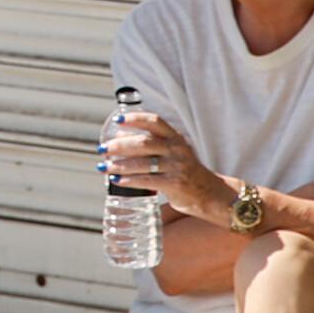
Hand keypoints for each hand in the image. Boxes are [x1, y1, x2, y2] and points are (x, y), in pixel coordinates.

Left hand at [103, 109, 218, 218]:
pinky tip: (117, 181)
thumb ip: (154, 144)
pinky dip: (129, 180)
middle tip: (103, 149)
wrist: (211, 193)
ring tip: (104, 167)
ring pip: (142, 163)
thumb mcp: (175, 151)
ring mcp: (177, 167)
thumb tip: (119, 138)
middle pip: (144, 143)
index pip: (154, 121)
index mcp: (176, 137)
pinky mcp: (175, 184)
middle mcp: (177, 149)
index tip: (117, 121)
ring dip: (119, 165)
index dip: (135, 119)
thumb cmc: (185, 171)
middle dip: (119, 146)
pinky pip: (147, 181)